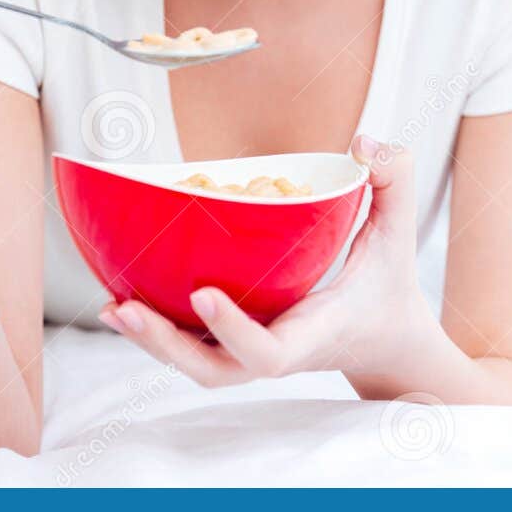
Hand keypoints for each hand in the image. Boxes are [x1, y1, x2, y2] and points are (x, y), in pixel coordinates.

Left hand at [98, 135, 437, 387]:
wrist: (386, 344)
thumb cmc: (390, 285)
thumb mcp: (400, 232)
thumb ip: (394, 180)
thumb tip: (364, 142)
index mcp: (314, 332)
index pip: (268, 351)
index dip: (233, 330)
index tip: (202, 294)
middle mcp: (278, 352)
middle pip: (214, 370)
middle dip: (166, 346)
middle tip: (125, 308)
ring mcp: (254, 355)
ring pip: (194, 364)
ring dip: (150, 342)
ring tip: (111, 306)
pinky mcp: (238, 349)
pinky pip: (192, 348)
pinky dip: (156, 332)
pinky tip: (118, 302)